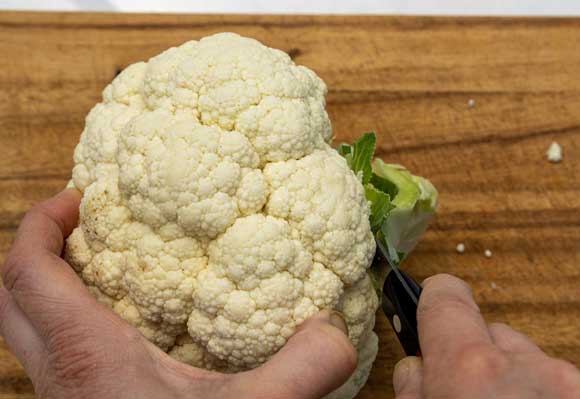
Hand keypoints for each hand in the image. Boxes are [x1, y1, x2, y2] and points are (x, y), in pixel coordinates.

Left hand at [1, 189, 358, 397]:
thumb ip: (305, 365)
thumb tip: (335, 330)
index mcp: (86, 355)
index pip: (28, 271)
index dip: (41, 224)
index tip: (79, 198)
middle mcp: (59, 377)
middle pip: (9, 299)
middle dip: (36, 256)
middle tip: (86, 233)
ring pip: (29, 336)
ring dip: (56, 300)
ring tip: (115, 281)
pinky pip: (61, 365)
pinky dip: (83, 338)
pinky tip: (141, 347)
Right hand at [391, 274, 579, 397]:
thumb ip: (416, 388)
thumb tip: (418, 367)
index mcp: (472, 370)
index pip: (448, 300)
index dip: (435, 298)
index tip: (429, 299)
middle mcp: (527, 368)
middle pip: (494, 336)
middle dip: (478, 359)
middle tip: (460, 390)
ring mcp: (567, 383)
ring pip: (529, 360)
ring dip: (513, 380)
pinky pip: (556, 381)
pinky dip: (540, 392)